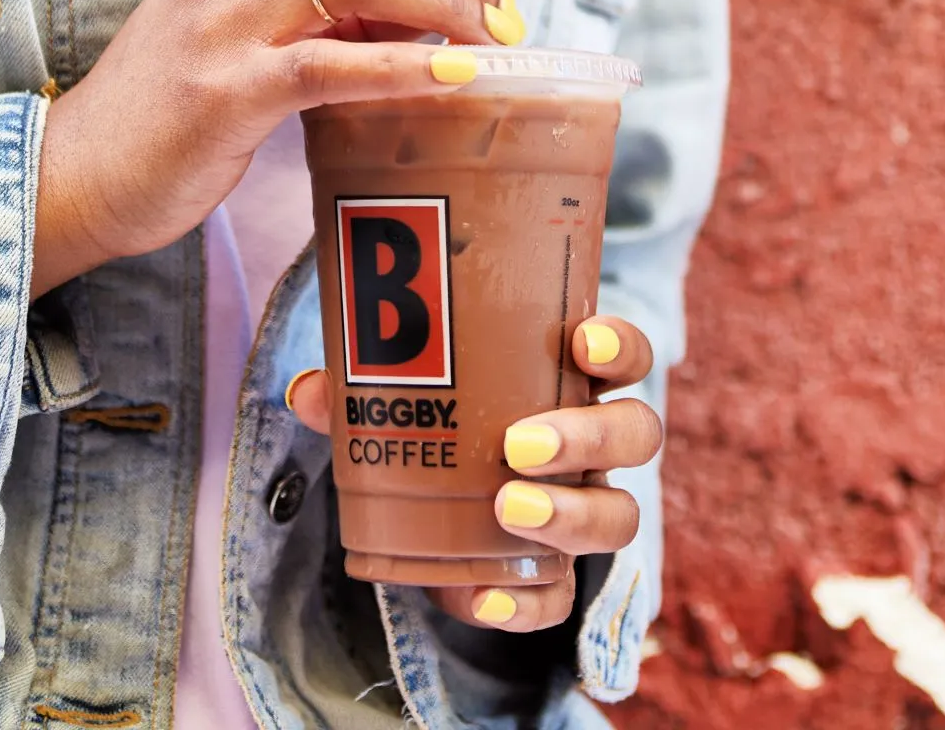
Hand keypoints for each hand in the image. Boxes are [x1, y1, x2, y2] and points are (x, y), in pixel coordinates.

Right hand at [31, 0, 519, 297]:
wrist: (77, 170)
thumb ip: (324, 18)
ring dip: (443, 6)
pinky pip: (331, 62)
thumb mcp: (248, 38)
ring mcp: (226, 23)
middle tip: (503, 20)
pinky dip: (403, 64)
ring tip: (488, 48)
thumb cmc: (174, 111)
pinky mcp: (226, 90)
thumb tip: (423, 18)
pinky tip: (452, 76)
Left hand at [288, 316, 662, 631]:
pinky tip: (482, 597)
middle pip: (636, 433)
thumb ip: (361, 391)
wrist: (434, 510)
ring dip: (572, 515)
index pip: (624, 356)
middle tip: (520, 445)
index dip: (618, 346)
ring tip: (509, 512)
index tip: (581, 342)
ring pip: (620, 515)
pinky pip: (562, 597)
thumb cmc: (439, 425)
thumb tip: (308, 391)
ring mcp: (583, 509)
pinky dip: (527, 603)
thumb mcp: (402, 398)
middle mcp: (592, 445)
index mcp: (568, 384)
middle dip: (591, 436)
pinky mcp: (552, 575)